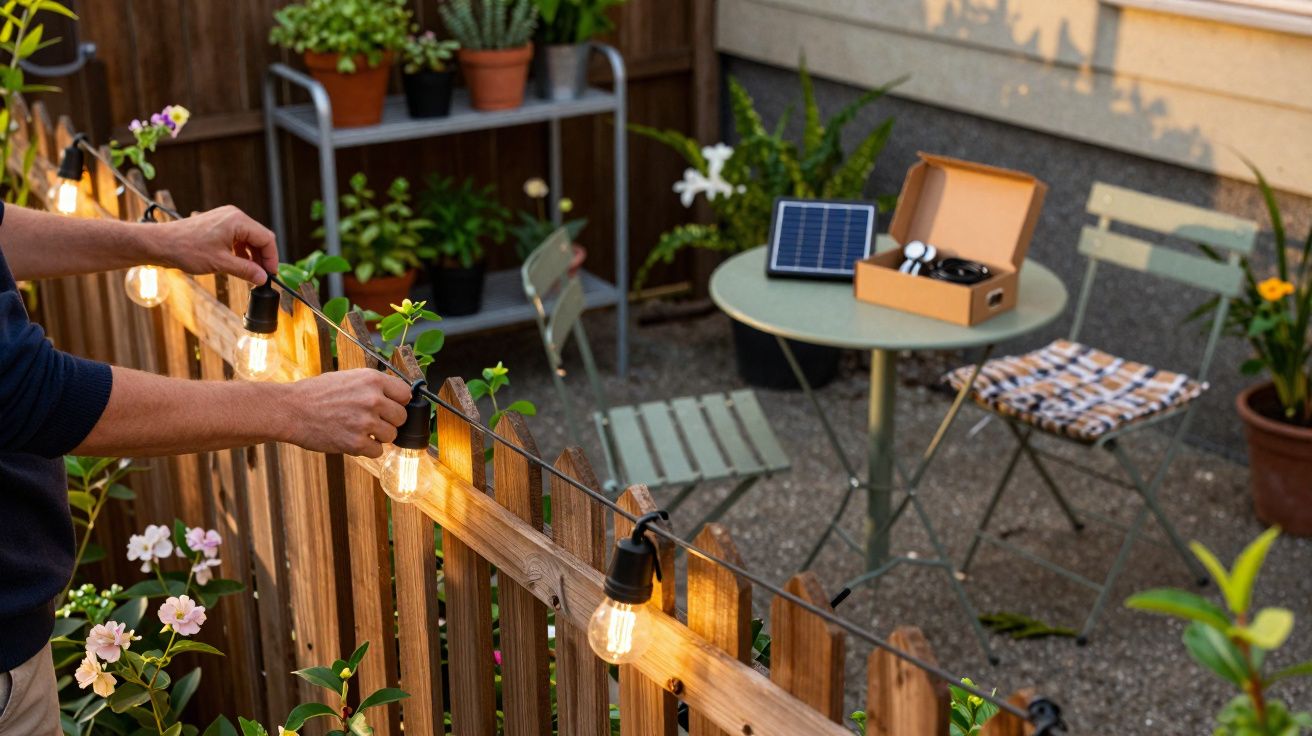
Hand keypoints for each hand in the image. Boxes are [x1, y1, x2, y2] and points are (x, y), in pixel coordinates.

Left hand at [155, 205, 278, 283]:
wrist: (161, 244)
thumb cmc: (186, 250)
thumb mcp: (220, 263)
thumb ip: (246, 270)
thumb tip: (263, 278)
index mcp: (237, 221)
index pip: (266, 239)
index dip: (271, 258)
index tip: (270, 275)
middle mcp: (233, 216)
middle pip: (259, 237)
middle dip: (262, 258)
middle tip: (261, 277)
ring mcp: (225, 219)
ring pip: (249, 238)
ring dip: (252, 256)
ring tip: (250, 273)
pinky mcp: (217, 225)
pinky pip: (237, 238)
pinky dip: (241, 251)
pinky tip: (238, 264)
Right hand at [277, 369, 412, 457]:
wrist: (290, 409)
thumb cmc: (316, 393)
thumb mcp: (348, 378)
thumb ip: (373, 386)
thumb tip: (396, 397)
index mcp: (372, 379)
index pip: (406, 394)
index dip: (398, 402)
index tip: (389, 407)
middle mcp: (372, 399)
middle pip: (402, 417)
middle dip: (389, 421)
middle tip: (371, 421)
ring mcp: (365, 422)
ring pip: (391, 436)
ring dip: (378, 436)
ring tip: (359, 430)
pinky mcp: (355, 443)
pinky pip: (377, 451)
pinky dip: (367, 449)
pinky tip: (352, 440)